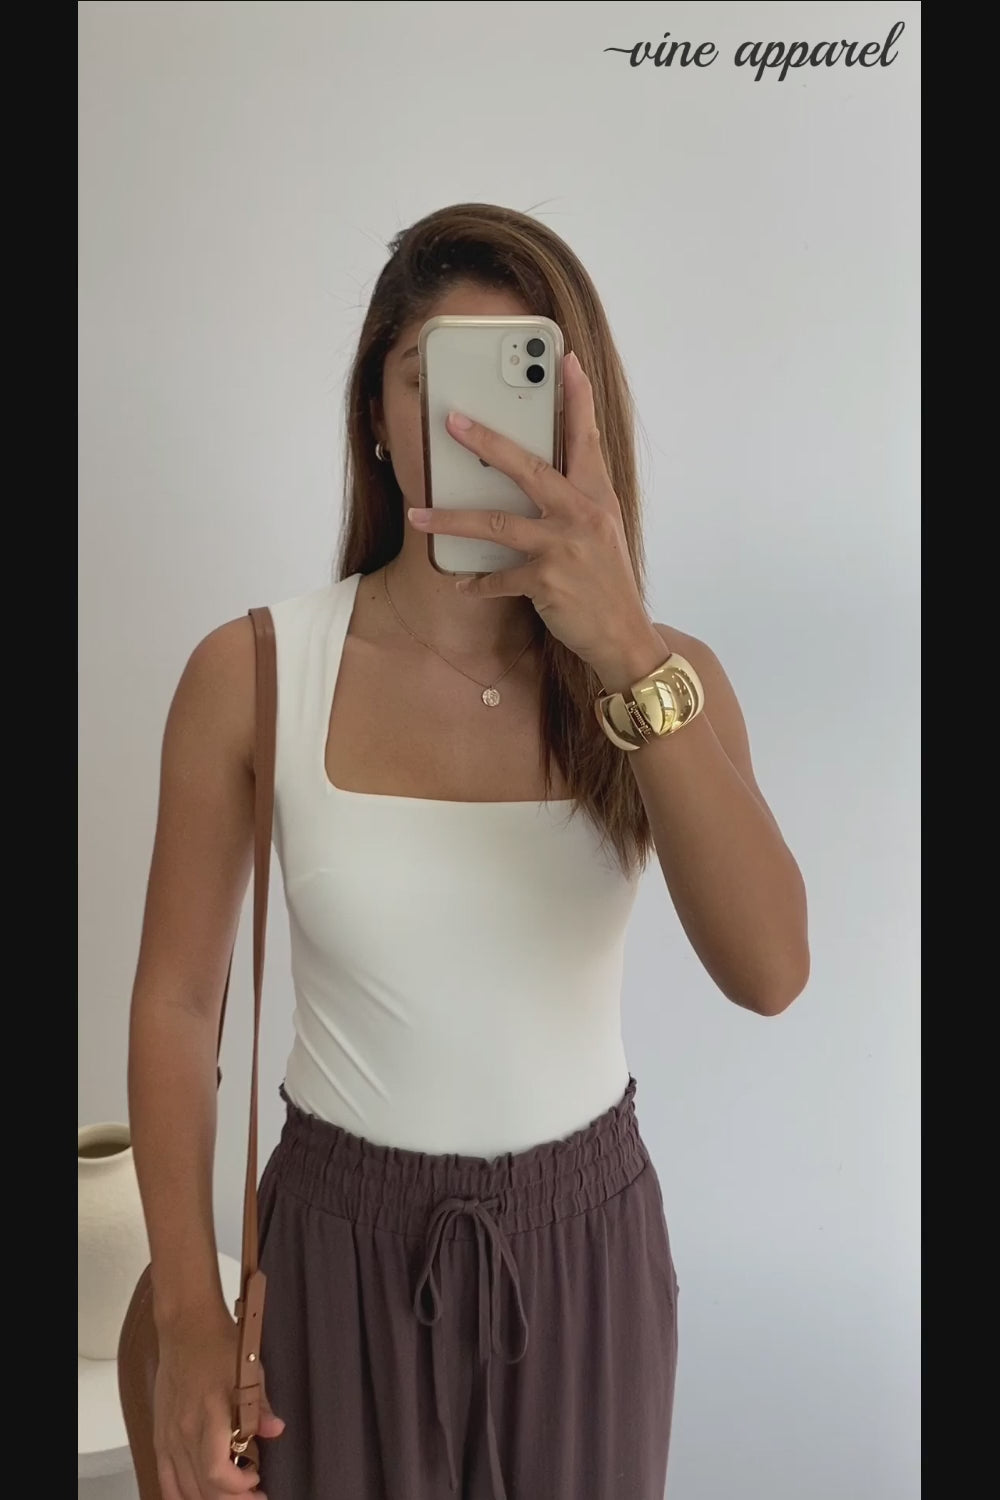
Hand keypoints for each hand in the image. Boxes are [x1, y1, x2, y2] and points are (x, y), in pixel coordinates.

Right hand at [154, 1306, 284, 1498]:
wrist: (185, 1326)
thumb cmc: (219, 1344)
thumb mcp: (249, 1369)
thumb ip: (260, 1404)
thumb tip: (276, 1429)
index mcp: (208, 1415)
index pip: (217, 1472)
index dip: (238, 1487)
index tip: (257, 1480)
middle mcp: (184, 1431)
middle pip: (202, 1489)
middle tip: (253, 1497)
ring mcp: (168, 1435)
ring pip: (182, 1489)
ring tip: (230, 1498)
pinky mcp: (159, 1434)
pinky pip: (164, 1478)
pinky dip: (179, 1495)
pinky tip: (195, 1497)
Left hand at [407, 350, 656, 673]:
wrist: (623, 635)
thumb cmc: (606, 581)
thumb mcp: (601, 531)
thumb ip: (575, 500)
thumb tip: (538, 475)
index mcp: (597, 496)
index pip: (587, 439)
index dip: (577, 399)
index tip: (566, 362)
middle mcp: (583, 514)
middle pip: (528, 468)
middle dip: (487, 442)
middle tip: (451, 421)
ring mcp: (564, 547)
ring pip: (496, 523)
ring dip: (452, 519)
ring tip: (418, 514)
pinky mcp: (547, 581)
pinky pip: (498, 577)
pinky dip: (476, 581)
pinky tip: (459, 582)